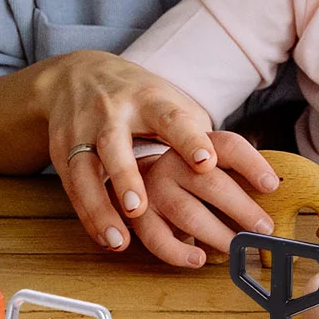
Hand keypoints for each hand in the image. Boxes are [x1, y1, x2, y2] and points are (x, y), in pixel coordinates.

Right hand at [30, 50, 227, 253]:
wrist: (78, 77)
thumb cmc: (142, 97)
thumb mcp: (173, 102)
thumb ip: (202, 135)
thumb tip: (254, 175)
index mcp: (150, 100)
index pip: (172, 118)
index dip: (188, 140)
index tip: (206, 161)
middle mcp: (113, 114)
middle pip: (116, 145)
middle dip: (127, 177)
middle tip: (142, 207)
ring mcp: (83, 133)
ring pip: (86, 170)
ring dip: (102, 206)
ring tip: (121, 239)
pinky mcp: (64, 153)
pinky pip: (73, 188)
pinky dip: (90, 216)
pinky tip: (109, 240)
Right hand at [131, 131, 279, 267]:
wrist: (138, 177)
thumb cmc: (192, 177)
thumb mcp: (215, 166)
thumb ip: (241, 176)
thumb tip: (277, 198)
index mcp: (199, 144)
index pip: (229, 147)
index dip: (252, 165)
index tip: (271, 186)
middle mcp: (174, 162)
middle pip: (211, 183)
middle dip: (241, 208)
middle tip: (264, 228)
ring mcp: (154, 188)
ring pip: (187, 212)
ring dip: (217, 234)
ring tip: (238, 247)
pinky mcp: (139, 216)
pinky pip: (157, 238)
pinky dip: (178, 253)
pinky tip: (199, 259)